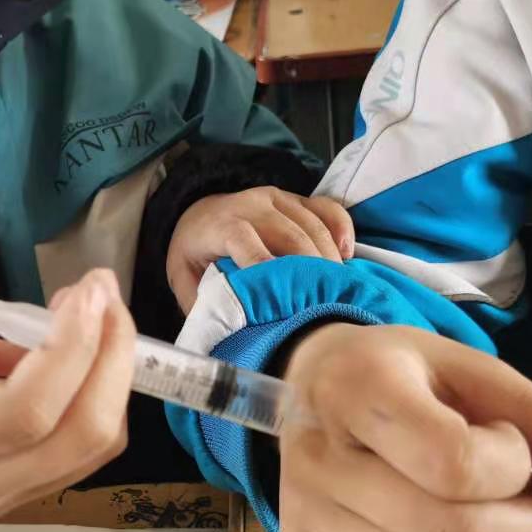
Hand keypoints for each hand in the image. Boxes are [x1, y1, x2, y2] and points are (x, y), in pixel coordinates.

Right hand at [0, 232, 135, 531]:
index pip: (22, 411)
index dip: (71, 348)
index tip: (83, 291)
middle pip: (79, 437)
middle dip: (113, 357)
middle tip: (98, 291)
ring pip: (86, 453)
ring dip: (104, 380)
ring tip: (70, 319)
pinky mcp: (3, 507)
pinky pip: (69, 459)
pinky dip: (81, 404)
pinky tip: (34, 363)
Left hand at [167, 188, 354, 312]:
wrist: (197, 214)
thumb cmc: (195, 254)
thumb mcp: (184, 279)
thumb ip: (203, 302)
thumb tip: (229, 333)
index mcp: (220, 224)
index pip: (243, 240)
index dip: (264, 265)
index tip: (284, 296)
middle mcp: (250, 205)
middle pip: (290, 235)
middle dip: (310, 271)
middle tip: (324, 304)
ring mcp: (276, 198)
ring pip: (313, 224)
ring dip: (329, 258)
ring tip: (336, 290)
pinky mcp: (295, 198)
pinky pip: (327, 208)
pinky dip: (342, 229)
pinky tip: (346, 255)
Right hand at [279, 324, 531, 531]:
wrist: (316, 382)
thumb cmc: (404, 375)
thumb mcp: (474, 372)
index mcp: (362, 387)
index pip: (453, 464)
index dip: (510, 469)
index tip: (510, 445)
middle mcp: (318, 452)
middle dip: (522, 528)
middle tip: (531, 502)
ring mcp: (303, 508)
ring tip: (488, 520)